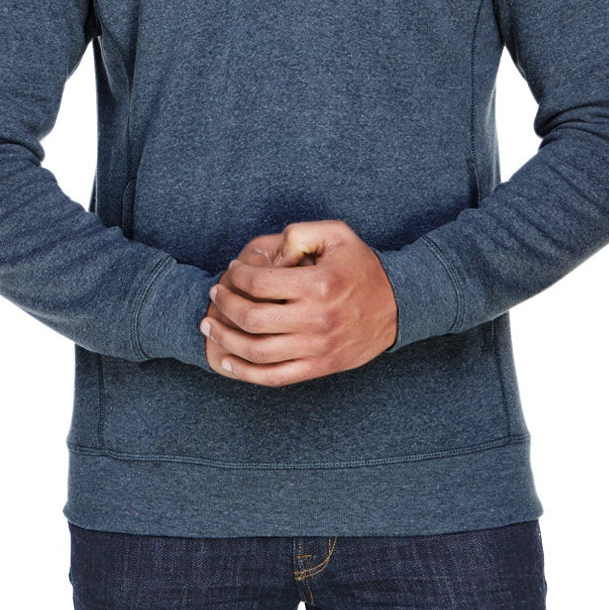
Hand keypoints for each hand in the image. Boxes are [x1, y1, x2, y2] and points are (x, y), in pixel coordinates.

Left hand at [200, 220, 398, 385]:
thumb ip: (300, 233)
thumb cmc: (362, 266)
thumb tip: (269, 254)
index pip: (260, 282)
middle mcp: (317, 319)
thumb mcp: (337, 235)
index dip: (236, 275)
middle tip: (214, 294)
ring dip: (225, 338)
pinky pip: (274, 377)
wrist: (399, 305)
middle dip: (224, 305)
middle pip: (252, 318)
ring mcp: (318, 348)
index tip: (231, 271)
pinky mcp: (319, 367)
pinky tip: (227, 361)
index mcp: (319, 285)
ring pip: (257, 352)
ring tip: (209, 324)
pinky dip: (245, 373)